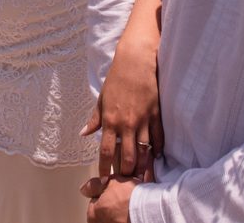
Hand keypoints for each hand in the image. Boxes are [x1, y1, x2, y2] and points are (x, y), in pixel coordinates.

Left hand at [81, 33, 161, 179]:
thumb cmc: (116, 79)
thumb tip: (84, 133)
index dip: (104, 167)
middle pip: (127, 156)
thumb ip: (95, 119)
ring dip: (142, 165)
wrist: (135, 62)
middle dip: (126, 172)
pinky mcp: (155, 114)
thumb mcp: (102, 98)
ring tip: (141, 176)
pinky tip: (156, 157)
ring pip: (144, 150)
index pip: (106, 150)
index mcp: (110, 120)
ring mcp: (143, 119)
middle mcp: (126, 123)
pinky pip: (158, 137)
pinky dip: (158, 149)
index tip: (103, 180)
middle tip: (125, 182)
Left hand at [81, 175, 138, 222]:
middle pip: (104, 211)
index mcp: (92, 215)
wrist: (150, 209)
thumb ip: (94, 185)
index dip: (107, 193)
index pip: (95, 201)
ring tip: (129, 206)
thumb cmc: (131, 197)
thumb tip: (83, 189)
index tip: (115, 193)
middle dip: (111, 205)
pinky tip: (132, 215)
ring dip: (119, 213)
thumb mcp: (110, 182)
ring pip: (113, 218)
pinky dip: (125, 218)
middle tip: (123, 200)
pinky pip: (121, 221)